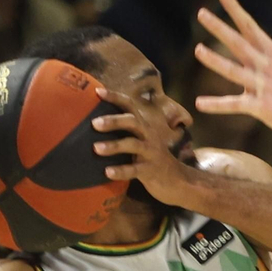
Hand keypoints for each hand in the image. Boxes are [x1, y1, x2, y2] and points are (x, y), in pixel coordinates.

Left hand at [90, 87, 196, 205]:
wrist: (176, 179)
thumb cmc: (152, 156)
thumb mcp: (143, 138)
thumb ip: (128, 128)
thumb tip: (99, 118)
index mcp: (144, 125)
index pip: (130, 106)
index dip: (115, 97)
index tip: (98, 91)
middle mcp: (148, 135)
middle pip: (133, 122)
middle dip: (114, 121)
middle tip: (94, 123)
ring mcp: (150, 152)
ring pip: (133, 145)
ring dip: (114, 146)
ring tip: (96, 148)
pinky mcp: (150, 170)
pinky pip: (134, 170)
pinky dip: (121, 171)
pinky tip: (107, 172)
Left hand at [193, 0, 271, 142]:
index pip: (251, 27)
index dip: (236, 10)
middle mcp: (266, 67)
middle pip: (239, 44)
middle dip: (219, 28)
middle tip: (201, 13)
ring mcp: (263, 87)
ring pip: (234, 71)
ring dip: (215, 61)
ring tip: (198, 50)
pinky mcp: (260, 107)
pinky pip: (234, 105)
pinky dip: (216, 105)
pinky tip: (199, 103)